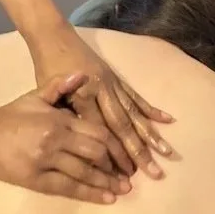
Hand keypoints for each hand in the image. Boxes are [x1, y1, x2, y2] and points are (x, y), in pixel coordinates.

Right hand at [0, 72, 131, 203]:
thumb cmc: (11, 115)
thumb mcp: (35, 96)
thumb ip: (59, 86)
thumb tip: (82, 73)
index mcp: (58, 118)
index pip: (96, 131)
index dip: (115, 145)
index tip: (126, 154)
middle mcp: (56, 139)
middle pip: (95, 153)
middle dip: (115, 165)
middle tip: (128, 175)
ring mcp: (47, 160)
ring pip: (85, 173)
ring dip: (107, 183)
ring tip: (122, 190)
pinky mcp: (37, 179)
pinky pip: (69, 188)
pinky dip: (90, 193)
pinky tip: (105, 198)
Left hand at [33, 27, 174, 178]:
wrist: (54, 37)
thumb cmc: (47, 68)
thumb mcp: (50, 94)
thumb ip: (66, 117)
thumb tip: (82, 144)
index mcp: (82, 96)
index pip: (99, 131)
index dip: (110, 155)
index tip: (122, 176)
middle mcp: (101, 91)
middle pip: (121, 126)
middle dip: (138, 151)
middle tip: (154, 173)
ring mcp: (112, 84)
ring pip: (133, 113)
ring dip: (150, 134)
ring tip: (166, 152)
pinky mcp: (117, 78)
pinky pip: (136, 96)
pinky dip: (151, 109)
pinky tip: (167, 120)